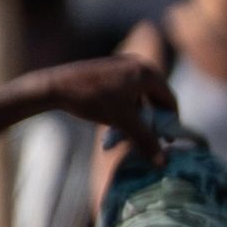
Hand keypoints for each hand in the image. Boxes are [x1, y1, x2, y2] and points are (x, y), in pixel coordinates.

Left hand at [36, 55, 177, 133]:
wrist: (55, 86)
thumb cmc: (93, 100)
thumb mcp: (123, 122)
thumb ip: (145, 140)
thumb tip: (163, 162)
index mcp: (148, 73)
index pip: (169, 99)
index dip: (171, 121)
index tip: (167, 139)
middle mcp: (138, 64)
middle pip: (155, 96)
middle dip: (153, 119)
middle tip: (150, 136)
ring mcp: (122, 64)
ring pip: (139, 94)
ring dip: (138, 114)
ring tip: (129, 132)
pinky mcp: (108, 67)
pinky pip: (126, 88)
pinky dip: (126, 105)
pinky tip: (115, 120)